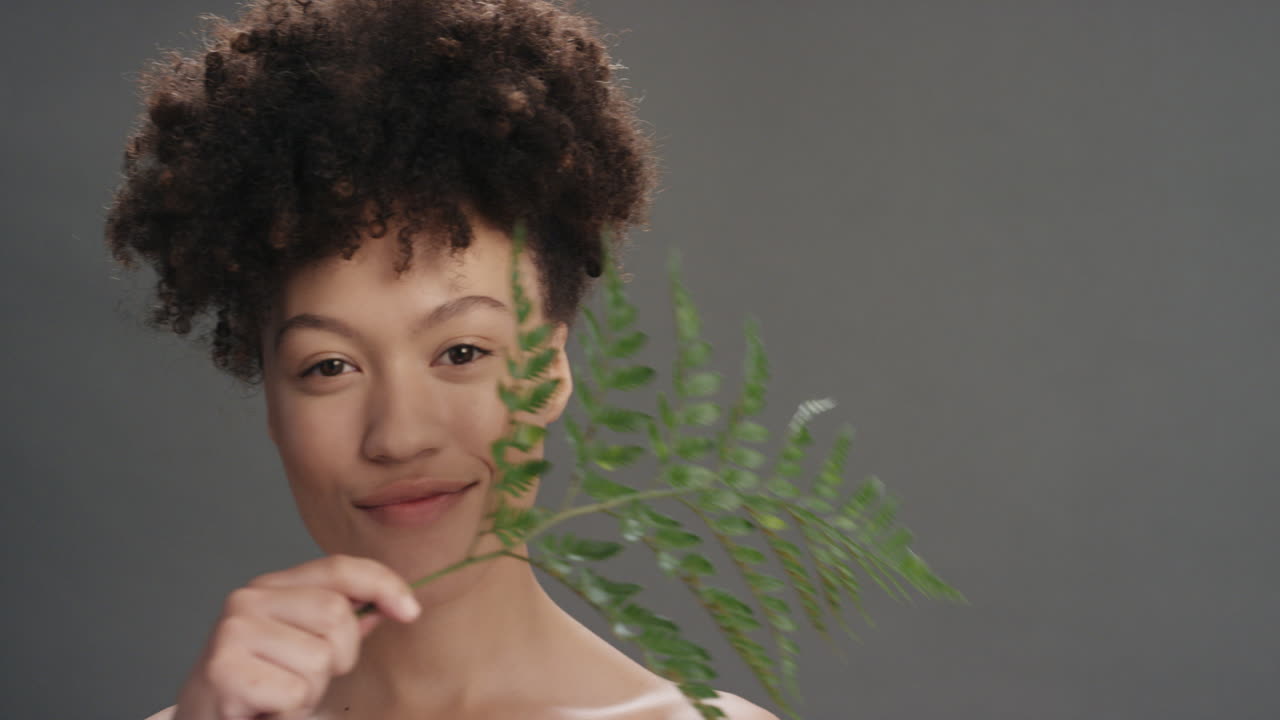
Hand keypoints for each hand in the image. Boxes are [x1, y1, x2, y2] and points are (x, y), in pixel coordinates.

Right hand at [171, 554, 420, 719]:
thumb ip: (342, 624)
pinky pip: (295, 691)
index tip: (410, 611)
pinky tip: (264, 710)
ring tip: (279, 695)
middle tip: (304, 679)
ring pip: (319, 659)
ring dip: (310, 691)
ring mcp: (233, 631)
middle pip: (337, 615)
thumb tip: (387, 605)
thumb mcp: (303, 647)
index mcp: (272, 586)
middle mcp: (249, 599)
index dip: (382, 584)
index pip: (339, 568)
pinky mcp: (223, 669)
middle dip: (338, 658)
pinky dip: (290, 710)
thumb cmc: (259, 687)